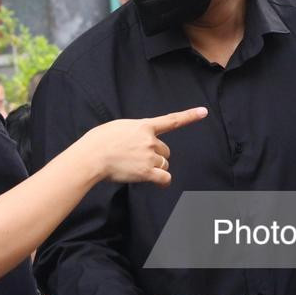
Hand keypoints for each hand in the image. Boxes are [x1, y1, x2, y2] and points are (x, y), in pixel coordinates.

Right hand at [80, 107, 206, 186]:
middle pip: (165, 150)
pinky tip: (160, 182)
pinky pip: (163, 177)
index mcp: (143, 126)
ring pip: (163, 164)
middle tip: (140, 159)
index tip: (204, 111)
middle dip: (157, 155)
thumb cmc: (98, 141)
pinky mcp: (146, 172)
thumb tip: (135, 138)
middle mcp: (150, 140)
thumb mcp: (118, 127)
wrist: (91, 156)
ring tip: (137, 168)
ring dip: (156, 167)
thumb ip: (133, 131)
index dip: (189, 116)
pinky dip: (163, 181)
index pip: (171, 120)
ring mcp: (149, 156)